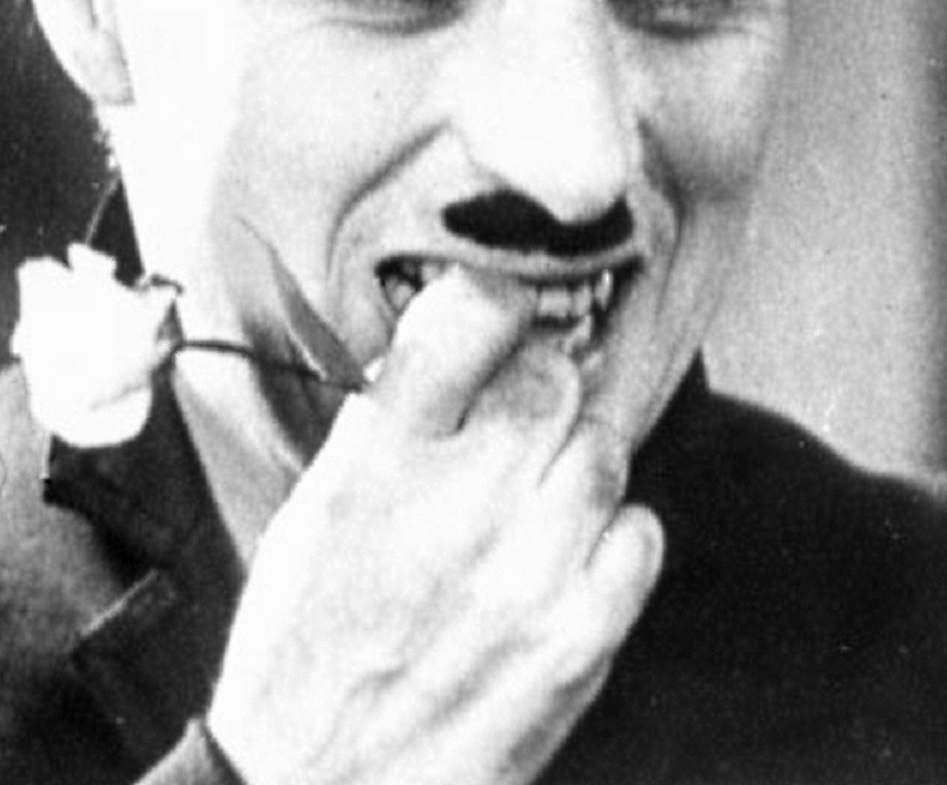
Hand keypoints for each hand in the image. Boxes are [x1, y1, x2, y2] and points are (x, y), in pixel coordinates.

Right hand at [206, 267, 665, 784]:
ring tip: (532, 498)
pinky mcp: (578, 640)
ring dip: (574, 460)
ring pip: (603, 448)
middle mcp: (458, 506)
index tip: (499, 315)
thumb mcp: (318, 506)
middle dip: (539, 387)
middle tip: (515, 422)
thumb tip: (463, 332)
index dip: (496, 300)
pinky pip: (640, 534)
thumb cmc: (306, 646)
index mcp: (378, 461)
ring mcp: (528, 575)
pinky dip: (612, 535)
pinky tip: (564, 557)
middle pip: (553, 377)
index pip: (473, 311)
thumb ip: (391, 417)